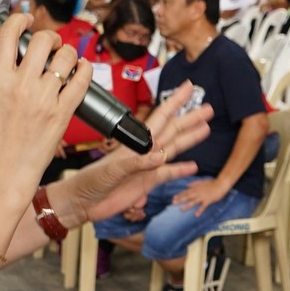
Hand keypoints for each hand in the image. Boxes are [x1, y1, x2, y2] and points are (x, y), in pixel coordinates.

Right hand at [0, 15, 87, 197]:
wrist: (5, 172)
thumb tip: (4, 59)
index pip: (7, 35)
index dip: (18, 20)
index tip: (25, 19)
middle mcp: (22, 86)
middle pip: (41, 40)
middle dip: (49, 37)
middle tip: (50, 44)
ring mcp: (44, 98)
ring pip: (65, 56)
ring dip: (68, 52)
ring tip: (66, 59)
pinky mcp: (63, 113)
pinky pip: (81, 81)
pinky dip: (85, 69)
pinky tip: (83, 68)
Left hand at [67, 83, 212, 222]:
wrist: (82, 203)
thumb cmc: (89, 182)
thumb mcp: (111, 170)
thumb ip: (136, 163)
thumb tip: (160, 156)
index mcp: (135, 143)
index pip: (160, 117)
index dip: (174, 102)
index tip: (186, 88)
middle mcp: (144, 152)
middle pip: (173, 131)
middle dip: (190, 119)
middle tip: (208, 108)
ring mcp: (147, 167)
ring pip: (174, 149)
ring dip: (190, 138)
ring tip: (206, 129)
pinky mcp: (147, 183)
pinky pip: (169, 174)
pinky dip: (181, 169)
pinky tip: (193, 166)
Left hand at [173, 178, 231, 211]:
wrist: (221, 184)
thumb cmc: (213, 182)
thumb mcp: (202, 181)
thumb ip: (194, 183)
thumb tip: (187, 186)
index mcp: (197, 187)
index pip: (186, 191)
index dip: (180, 195)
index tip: (173, 198)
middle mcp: (198, 192)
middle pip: (188, 196)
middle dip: (180, 200)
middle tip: (173, 203)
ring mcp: (203, 196)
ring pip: (194, 201)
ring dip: (187, 205)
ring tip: (182, 209)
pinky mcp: (208, 200)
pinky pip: (203, 206)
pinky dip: (199, 211)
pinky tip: (196, 215)